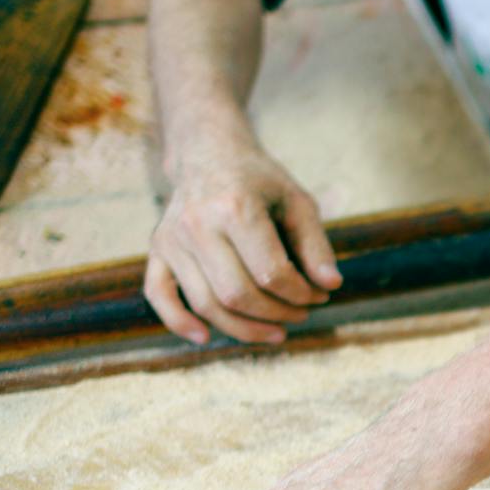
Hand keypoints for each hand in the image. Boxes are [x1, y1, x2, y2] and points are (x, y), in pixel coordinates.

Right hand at [145, 140, 342, 344]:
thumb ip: (316, 244)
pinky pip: (159, 294)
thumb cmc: (259, 181)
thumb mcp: (297, 201)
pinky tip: (205, 337)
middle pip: (237, 295)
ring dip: (244, 328)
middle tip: (300, 314)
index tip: (319, 294)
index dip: (301, 294)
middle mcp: (197, 224)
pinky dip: (179, 322)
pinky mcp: (157, 249)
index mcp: (236, 207)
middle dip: (277, 314)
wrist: (208, 152)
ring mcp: (172, 239)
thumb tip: (331, 285)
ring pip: (206, 304)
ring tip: (276, 332)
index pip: (271, 273)